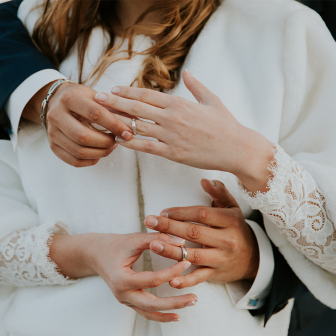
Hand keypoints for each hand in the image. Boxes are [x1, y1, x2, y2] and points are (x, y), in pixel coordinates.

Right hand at [22, 81, 133, 166]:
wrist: (56, 102)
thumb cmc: (81, 99)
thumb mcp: (95, 96)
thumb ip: (113, 108)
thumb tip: (135, 121)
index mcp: (69, 98)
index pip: (95, 114)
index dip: (115, 125)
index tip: (128, 133)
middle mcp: (56, 115)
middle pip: (84, 136)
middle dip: (106, 142)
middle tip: (118, 141)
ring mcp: (52, 133)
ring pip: (80, 151)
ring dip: (101, 152)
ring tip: (111, 146)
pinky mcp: (53, 146)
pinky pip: (74, 161)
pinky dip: (91, 160)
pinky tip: (99, 153)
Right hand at [49, 232, 196, 321]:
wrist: (94, 253)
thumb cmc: (113, 245)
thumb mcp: (134, 239)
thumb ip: (156, 239)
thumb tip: (180, 242)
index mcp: (121, 279)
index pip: (152, 280)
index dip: (171, 272)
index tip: (186, 261)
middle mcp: (122, 294)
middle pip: (152, 304)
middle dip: (175, 302)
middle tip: (194, 297)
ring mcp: (124, 300)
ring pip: (150, 312)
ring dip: (170, 310)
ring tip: (189, 304)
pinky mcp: (128, 300)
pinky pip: (145, 311)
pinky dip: (160, 314)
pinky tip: (175, 314)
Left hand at [94, 70, 273, 191]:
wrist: (236, 148)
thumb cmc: (225, 124)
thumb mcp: (211, 100)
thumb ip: (196, 86)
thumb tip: (187, 73)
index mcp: (179, 103)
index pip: (146, 95)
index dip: (127, 92)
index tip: (113, 90)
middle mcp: (171, 118)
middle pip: (136, 108)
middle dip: (114, 103)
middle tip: (97, 98)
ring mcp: (170, 136)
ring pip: (138, 126)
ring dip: (118, 122)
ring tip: (101, 118)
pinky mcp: (172, 153)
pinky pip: (147, 147)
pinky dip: (131, 143)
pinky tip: (119, 140)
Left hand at [143, 179, 258, 287]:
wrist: (252, 257)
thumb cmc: (235, 227)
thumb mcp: (232, 208)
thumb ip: (219, 192)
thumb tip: (204, 180)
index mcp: (230, 220)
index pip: (201, 214)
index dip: (181, 212)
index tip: (163, 211)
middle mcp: (227, 240)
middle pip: (194, 233)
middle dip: (169, 227)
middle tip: (149, 222)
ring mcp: (222, 258)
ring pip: (193, 255)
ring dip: (171, 251)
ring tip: (153, 244)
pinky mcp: (216, 274)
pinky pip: (199, 278)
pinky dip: (185, 280)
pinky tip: (171, 279)